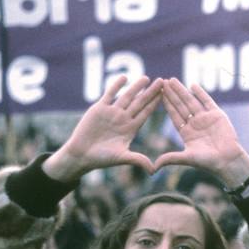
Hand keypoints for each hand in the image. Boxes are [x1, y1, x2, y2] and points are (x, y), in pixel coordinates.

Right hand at [44, 76, 163, 180]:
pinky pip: (109, 94)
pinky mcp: (99, 108)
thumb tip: (154, 171)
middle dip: (151, 92)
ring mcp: (112, 112)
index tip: (166, 95)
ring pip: (127, 96)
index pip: (146, 112)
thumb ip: (138, 160)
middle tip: (162, 81)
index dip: (156, 103)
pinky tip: (124, 77)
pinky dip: (116, 86)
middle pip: (140, 102)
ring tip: (146, 78)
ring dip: (136, 87)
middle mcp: (123, 118)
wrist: (81, 154)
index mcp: (131, 128)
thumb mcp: (122, 158)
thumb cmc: (101, 158)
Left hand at [154, 78, 248, 187]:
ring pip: (191, 101)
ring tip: (172, 80)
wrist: (228, 160)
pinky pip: (207, 101)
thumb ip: (170, 158)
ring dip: (182, 90)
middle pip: (181, 105)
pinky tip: (192, 85)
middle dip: (172, 94)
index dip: (166, 105)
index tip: (158, 95)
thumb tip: (153, 168)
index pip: (174, 115)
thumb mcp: (186, 158)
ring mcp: (206, 118)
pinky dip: (200, 93)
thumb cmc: (208, 162)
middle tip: (162, 81)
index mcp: (187, 133)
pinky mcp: (217, 115)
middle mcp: (195, 124)